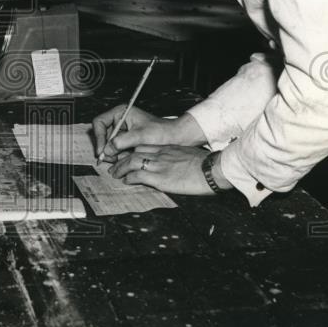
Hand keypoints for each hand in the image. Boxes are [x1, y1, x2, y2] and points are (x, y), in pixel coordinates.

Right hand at [93, 106, 205, 162]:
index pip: (100, 122)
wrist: (177, 137)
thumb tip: (106, 149)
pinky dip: (118, 155)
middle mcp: (120, 120)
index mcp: (121, 112)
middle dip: (105, 147)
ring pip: (109, 143)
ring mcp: (124, 130)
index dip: (98, 136)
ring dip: (112, 152)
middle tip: (109, 158)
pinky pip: (117, 148)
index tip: (102, 150)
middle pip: (102, 134)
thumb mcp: (140, 135)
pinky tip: (124, 159)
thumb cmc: (162, 131)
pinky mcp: (128, 139)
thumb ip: (121, 141)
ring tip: (118, 160)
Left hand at [105, 144, 220, 194]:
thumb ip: (177, 158)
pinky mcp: (160, 177)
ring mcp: (159, 164)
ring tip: (115, 174)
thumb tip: (173, 166)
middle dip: (122, 159)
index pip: (144, 146)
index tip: (126, 156)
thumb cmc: (205, 165)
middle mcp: (160, 153)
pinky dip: (129, 178)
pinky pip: (138, 175)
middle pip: (134, 151)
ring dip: (120, 168)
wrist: (212, 169)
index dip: (132, 151)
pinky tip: (126, 181)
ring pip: (131, 161)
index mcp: (167, 148)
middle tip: (115, 166)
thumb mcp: (188, 156)